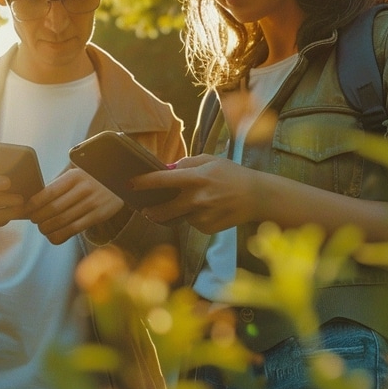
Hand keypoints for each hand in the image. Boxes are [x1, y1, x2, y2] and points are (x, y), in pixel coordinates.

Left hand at [27, 168, 123, 244]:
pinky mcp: (99, 215)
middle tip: (34, 221)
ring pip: (63, 221)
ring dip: (48, 228)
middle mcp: (83, 188)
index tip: (27, 210)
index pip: (48, 193)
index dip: (34, 204)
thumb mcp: (76, 173)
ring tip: (42, 229)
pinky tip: (53, 237)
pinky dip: (60, 236)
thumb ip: (58, 183)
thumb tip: (33, 199)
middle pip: (54, 209)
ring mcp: (93, 202)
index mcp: (74, 176)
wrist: (121, 180)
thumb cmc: (90, 178)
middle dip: (39, 218)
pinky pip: (75, 229)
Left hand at [133, 154, 262, 232]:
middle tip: (145, 209)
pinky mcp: (209, 227)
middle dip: (152, 211)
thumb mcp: (209, 160)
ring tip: (197, 202)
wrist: (257, 196)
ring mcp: (204, 215)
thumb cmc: (231, 174)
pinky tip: (209, 210)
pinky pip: (193, 223)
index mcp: (197, 178)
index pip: (163, 180)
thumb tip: (165, 170)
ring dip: (181, 211)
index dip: (144, 182)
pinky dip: (195, 217)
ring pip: (180, 216)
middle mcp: (198, 198)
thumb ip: (186, 164)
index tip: (130, 183)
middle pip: (164, 209)